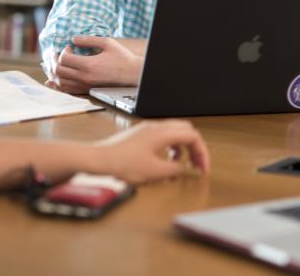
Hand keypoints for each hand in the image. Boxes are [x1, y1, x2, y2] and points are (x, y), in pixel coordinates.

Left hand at [46, 36, 142, 93]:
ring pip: (60, 82)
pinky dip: (57, 86)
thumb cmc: (121, 57)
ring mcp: (85, 86)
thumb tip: (73, 39)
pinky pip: (67, 91)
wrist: (132, 73)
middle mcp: (84, 77)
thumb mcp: (107, 42)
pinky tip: (53, 81)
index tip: (69, 47)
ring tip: (56, 64)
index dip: (63, 51)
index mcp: (89, 65)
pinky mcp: (87, 90)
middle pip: (58, 70)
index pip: (64, 58)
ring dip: (54, 72)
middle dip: (54, 60)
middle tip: (58, 54)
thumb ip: (89, 40)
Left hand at [93, 120, 210, 183]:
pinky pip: (163, 138)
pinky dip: (169, 149)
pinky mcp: (140, 135)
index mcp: (163, 133)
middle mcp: (157, 127)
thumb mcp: (154, 172)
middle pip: (186, 131)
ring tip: (178, 167)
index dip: (202, 153)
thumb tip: (187, 170)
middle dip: (194, 148)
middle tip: (196, 165)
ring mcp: (148, 129)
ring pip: (175, 134)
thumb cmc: (121, 163)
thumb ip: (175, 170)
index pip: (193, 136)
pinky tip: (163, 163)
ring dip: (181, 149)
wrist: (97, 159)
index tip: (202, 168)